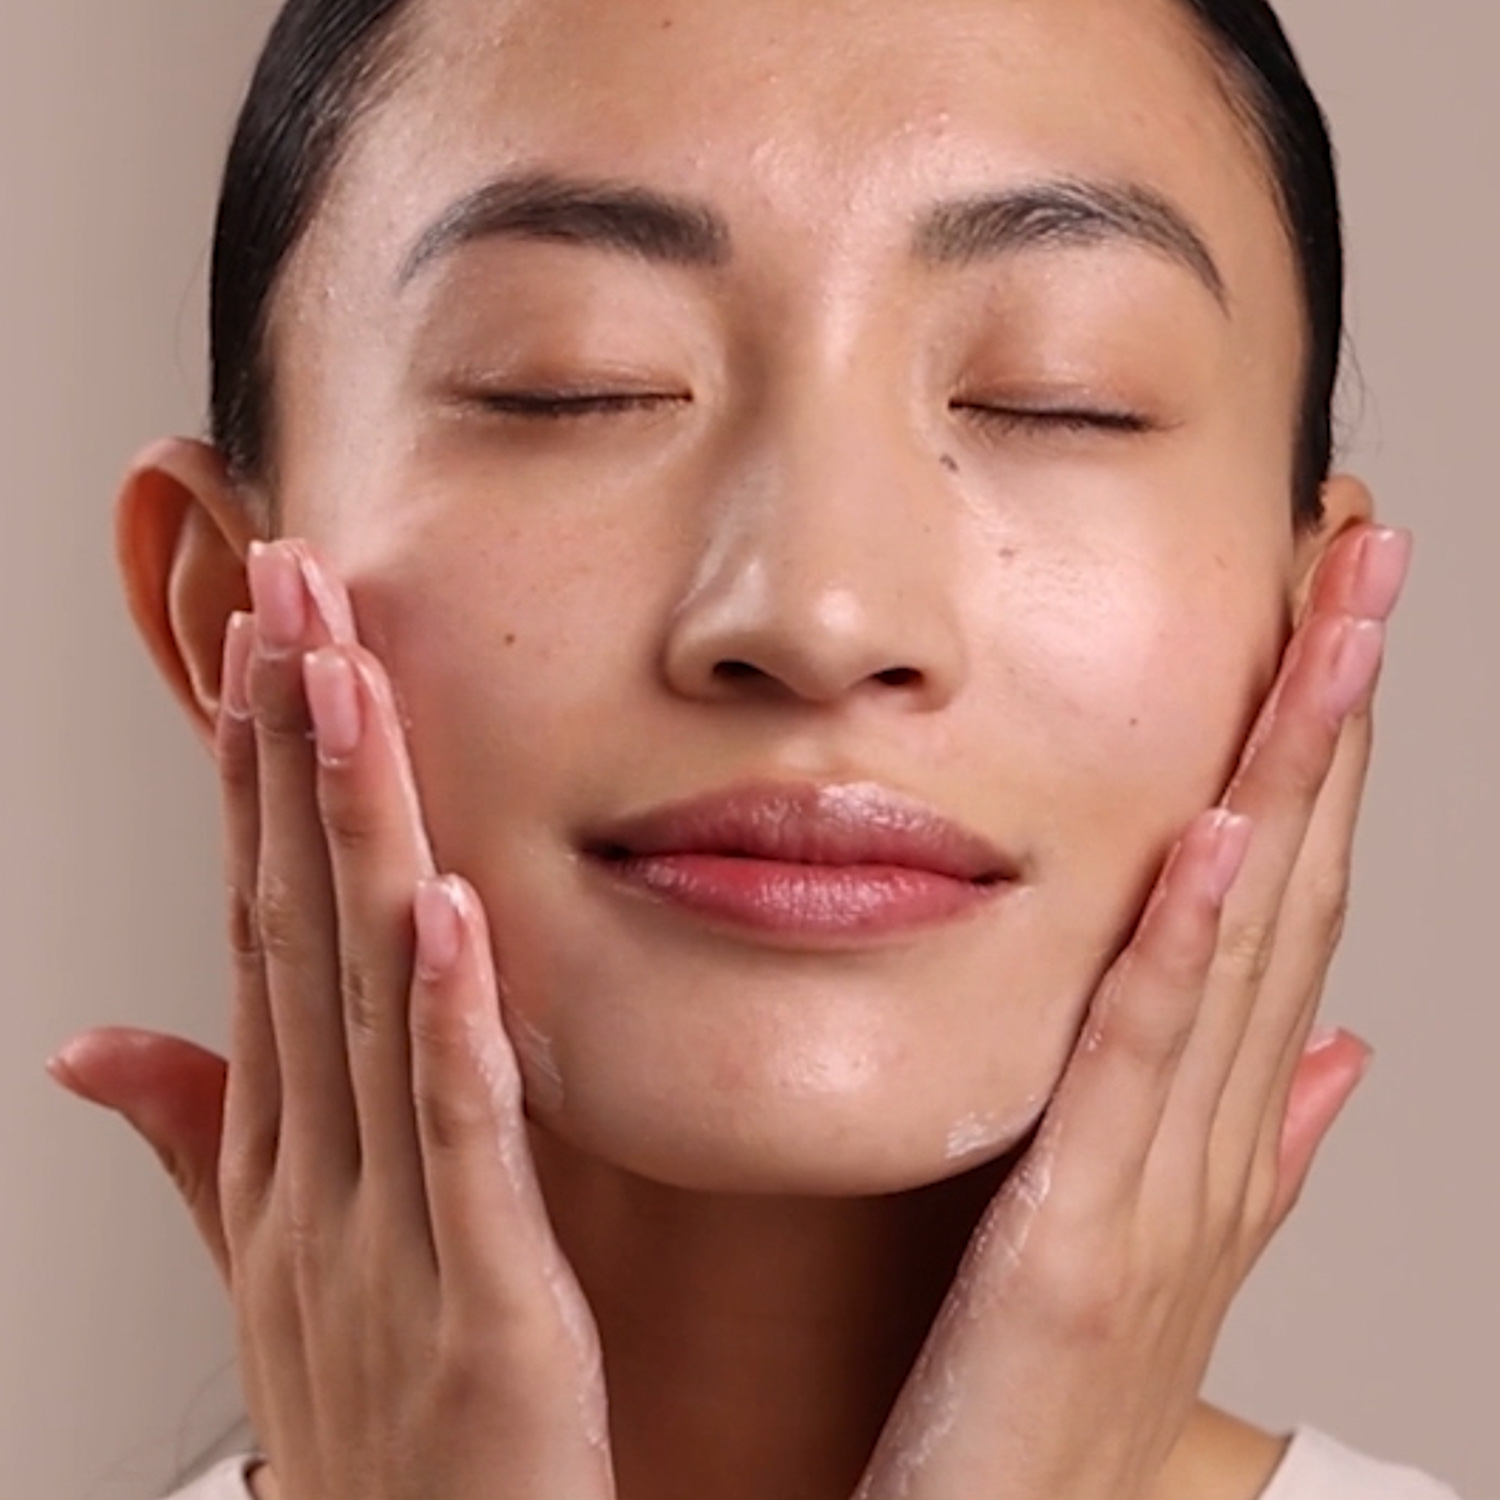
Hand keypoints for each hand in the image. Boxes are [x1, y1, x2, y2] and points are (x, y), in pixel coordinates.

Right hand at [50, 541, 613, 1499]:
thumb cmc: (373, 1423)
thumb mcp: (266, 1267)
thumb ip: (193, 1144)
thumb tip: (96, 1039)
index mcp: (277, 1154)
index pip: (258, 925)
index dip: (256, 781)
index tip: (264, 647)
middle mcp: (312, 1173)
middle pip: (295, 923)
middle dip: (290, 752)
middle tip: (290, 589)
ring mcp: (386, 1237)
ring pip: (364, 999)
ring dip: (352, 834)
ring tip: (345, 685)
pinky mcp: (483, 1308)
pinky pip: (463, 1138)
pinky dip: (448, 1020)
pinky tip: (440, 906)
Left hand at [855, 523, 1411, 1499]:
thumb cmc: (1053, 1397)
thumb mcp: (1156, 1249)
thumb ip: (1249, 1147)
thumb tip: (1340, 1054)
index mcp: (1216, 1128)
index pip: (1290, 900)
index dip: (1325, 749)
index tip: (1336, 612)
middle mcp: (1213, 1141)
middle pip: (1298, 890)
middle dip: (1335, 714)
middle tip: (1366, 553)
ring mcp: (1161, 1195)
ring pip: (1249, 951)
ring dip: (1299, 779)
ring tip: (1339, 627)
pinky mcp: (1077, 1252)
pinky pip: (1138, 1073)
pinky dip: (1191, 952)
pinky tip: (1222, 833)